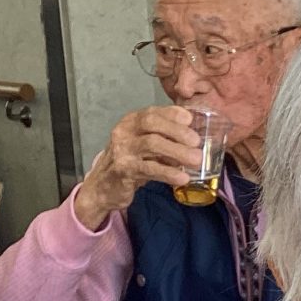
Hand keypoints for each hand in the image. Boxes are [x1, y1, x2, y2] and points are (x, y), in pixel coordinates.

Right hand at [71, 106, 198, 229]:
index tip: (191, 120)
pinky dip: (168, 173)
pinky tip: (182, 178)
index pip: (152, 112)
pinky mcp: (124, 170)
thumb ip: (163, 140)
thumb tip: (193, 140)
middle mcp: (124, 132)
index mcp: (130, 122)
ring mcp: (122, 150)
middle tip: (197, 142)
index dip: (172, 114)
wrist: (103, 188)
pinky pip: (149, 169)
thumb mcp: (143, 147)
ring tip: (196, 160)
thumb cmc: (128, 164)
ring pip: (152, 144)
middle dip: (177, 131)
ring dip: (177, 151)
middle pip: (152, 123)